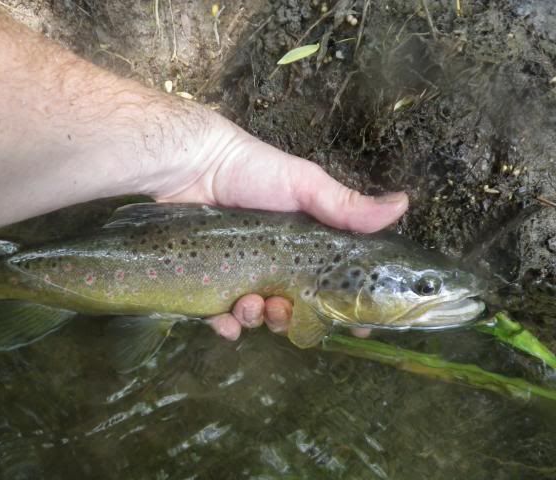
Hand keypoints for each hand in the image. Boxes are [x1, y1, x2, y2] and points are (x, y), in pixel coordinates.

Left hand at [154, 112, 408, 339]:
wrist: (193, 166)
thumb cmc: (252, 172)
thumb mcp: (304, 185)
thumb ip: (345, 205)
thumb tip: (403, 204)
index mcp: (305, 246)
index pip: (332, 284)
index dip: (345, 308)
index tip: (356, 326)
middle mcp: (276, 264)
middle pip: (294, 308)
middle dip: (292, 317)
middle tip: (283, 308)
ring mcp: (242, 274)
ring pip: (258, 316)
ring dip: (259, 319)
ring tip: (250, 304)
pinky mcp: (210, 280)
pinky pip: (220, 316)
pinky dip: (225, 325)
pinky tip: (224, 321)